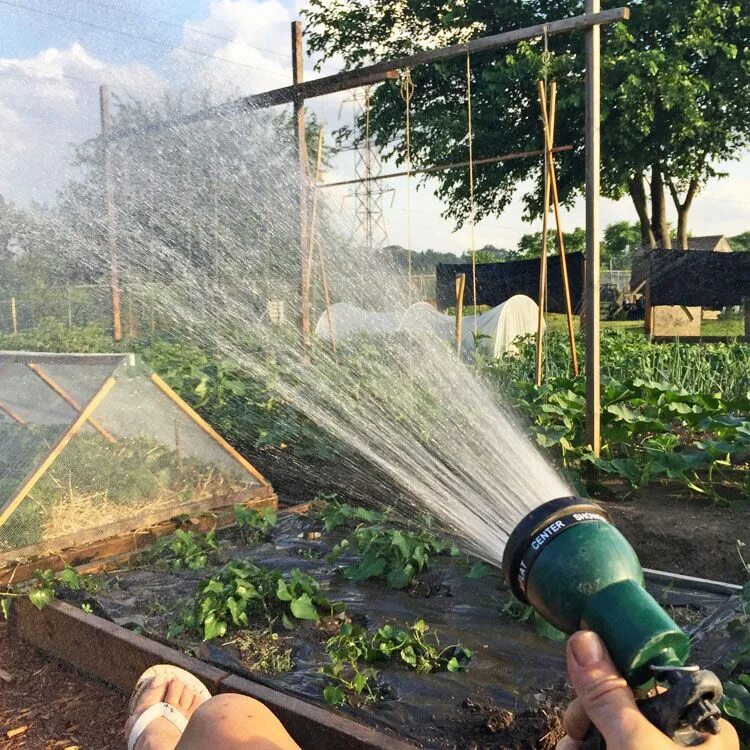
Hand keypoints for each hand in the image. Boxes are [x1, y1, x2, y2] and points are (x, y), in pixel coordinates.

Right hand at [557, 631, 738, 749]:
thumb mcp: (637, 745)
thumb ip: (609, 695)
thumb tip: (584, 638)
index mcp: (701, 732)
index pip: (649, 684)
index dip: (614, 679)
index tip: (588, 680)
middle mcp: (678, 745)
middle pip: (619, 706)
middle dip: (588, 714)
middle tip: (576, 726)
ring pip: (604, 728)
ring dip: (578, 733)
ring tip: (569, 746)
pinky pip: (597, 745)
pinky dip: (579, 746)